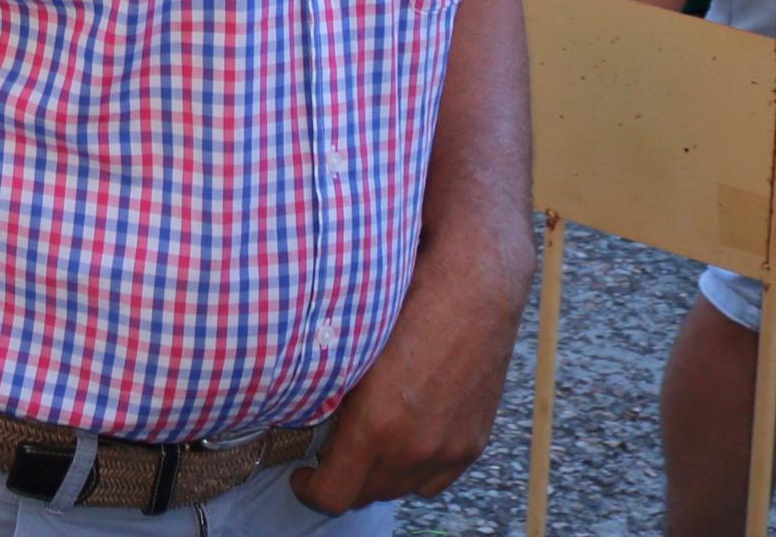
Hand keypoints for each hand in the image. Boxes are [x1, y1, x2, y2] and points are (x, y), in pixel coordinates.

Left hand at [286, 242, 522, 513]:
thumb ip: (328, 393)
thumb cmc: (405, 297)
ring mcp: (449, 448)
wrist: (474, 280)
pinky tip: (405, 440)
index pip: (333, 496)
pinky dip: (416, 469)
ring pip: (402, 489)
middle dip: (343, 478)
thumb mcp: (351, 344)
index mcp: (376, 425)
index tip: (302, 474)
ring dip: (380, 475)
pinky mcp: (473, 441)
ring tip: (367, 444)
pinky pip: (435, 479)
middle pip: (367, 495)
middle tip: (332, 449)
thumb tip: (300, 416)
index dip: (309, 491)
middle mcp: (415, 447)